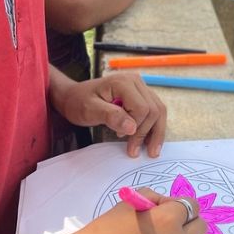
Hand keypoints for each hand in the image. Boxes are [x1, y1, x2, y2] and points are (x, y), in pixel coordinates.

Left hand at [49, 72, 166, 157]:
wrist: (74, 96)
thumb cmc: (79, 102)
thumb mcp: (89, 110)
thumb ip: (110, 117)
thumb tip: (132, 128)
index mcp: (123, 82)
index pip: (142, 109)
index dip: (135, 128)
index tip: (120, 138)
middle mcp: (136, 81)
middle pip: (154, 110)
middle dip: (147, 133)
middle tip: (134, 152)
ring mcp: (140, 87)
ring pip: (159, 110)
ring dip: (156, 132)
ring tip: (151, 150)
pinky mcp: (141, 95)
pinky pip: (154, 110)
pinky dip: (154, 127)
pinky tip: (148, 140)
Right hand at [67, 188, 205, 233]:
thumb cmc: (106, 231)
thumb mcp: (130, 202)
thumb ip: (154, 198)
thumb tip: (167, 204)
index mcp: (169, 220)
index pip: (191, 205)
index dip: (177, 203)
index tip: (165, 206)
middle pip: (200, 226)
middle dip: (187, 219)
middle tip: (168, 220)